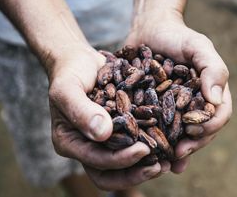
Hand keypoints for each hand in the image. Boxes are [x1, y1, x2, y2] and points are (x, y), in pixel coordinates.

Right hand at [46, 44, 160, 189]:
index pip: (96, 161)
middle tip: (160, 166)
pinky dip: (150, 146)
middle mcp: (88, 146)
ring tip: (169, 161)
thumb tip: (103, 133)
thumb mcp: (68, 88)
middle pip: (111, 173)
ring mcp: (105, 140)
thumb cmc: (70, 73)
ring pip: (125, 164)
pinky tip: (168, 143)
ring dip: (146, 165)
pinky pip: (135, 143)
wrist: (80, 62)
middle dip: (135, 173)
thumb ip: (80, 110)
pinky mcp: (120, 130)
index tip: (143, 150)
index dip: (120, 160)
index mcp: (70, 142)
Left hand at [126, 11, 231, 172]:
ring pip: (180, 134)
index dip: (209, 126)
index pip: (218, 115)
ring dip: (175, 151)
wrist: (149, 31)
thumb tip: (214, 99)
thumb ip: (213, 68)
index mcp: (210, 93)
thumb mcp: (198, 47)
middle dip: (192, 144)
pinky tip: (149, 153)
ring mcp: (175, 109)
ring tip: (166, 164)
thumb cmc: (177, 36)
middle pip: (200, 130)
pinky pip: (158, 129)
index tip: (193, 130)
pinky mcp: (155, 109)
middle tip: (178, 155)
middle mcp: (195, 104)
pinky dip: (156, 142)